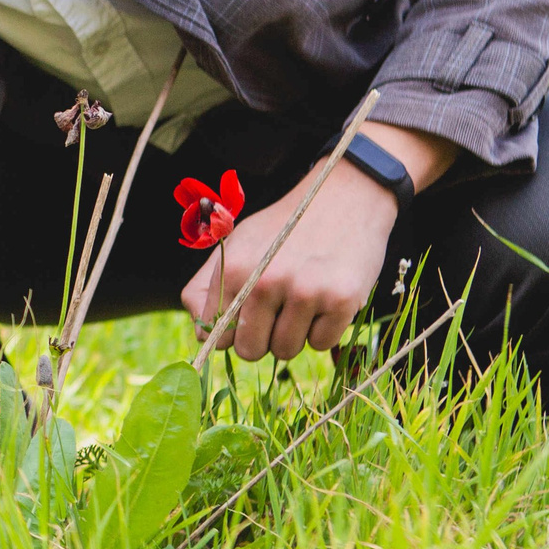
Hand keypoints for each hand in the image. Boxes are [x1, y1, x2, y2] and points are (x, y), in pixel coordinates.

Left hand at [180, 127, 451, 359]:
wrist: (346, 196)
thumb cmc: (285, 227)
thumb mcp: (237, 243)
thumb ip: (207, 286)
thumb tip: (202, 335)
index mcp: (234, 269)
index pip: (216, 337)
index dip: (233, 331)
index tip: (248, 316)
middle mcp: (265, 282)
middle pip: (250, 351)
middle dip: (262, 339)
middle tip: (279, 310)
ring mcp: (305, 292)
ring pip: (286, 352)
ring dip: (295, 334)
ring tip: (304, 299)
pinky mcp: (341, 301)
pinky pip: (322, 344)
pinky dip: (325, 329)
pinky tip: (327, 297)